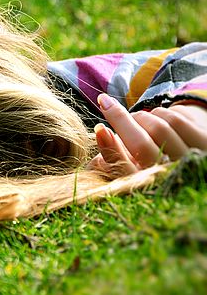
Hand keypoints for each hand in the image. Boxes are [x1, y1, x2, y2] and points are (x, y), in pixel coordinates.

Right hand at [88, 93, 206, 176]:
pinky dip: (160, 112)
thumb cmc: (152, 164)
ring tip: (136, 119)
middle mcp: (173, 176)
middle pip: (142, 143)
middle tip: (108, 106)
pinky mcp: (206, 141)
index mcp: (150, 187)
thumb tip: (101, 131)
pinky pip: (177, 116)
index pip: (125, 170)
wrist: (189, 163)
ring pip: (159, 125)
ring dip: (142, 116)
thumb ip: (114, 155)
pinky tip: (158, 118)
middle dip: (121, 120)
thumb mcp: (131, 168)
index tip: (99, 128)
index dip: (110, 149)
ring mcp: (193, 159)